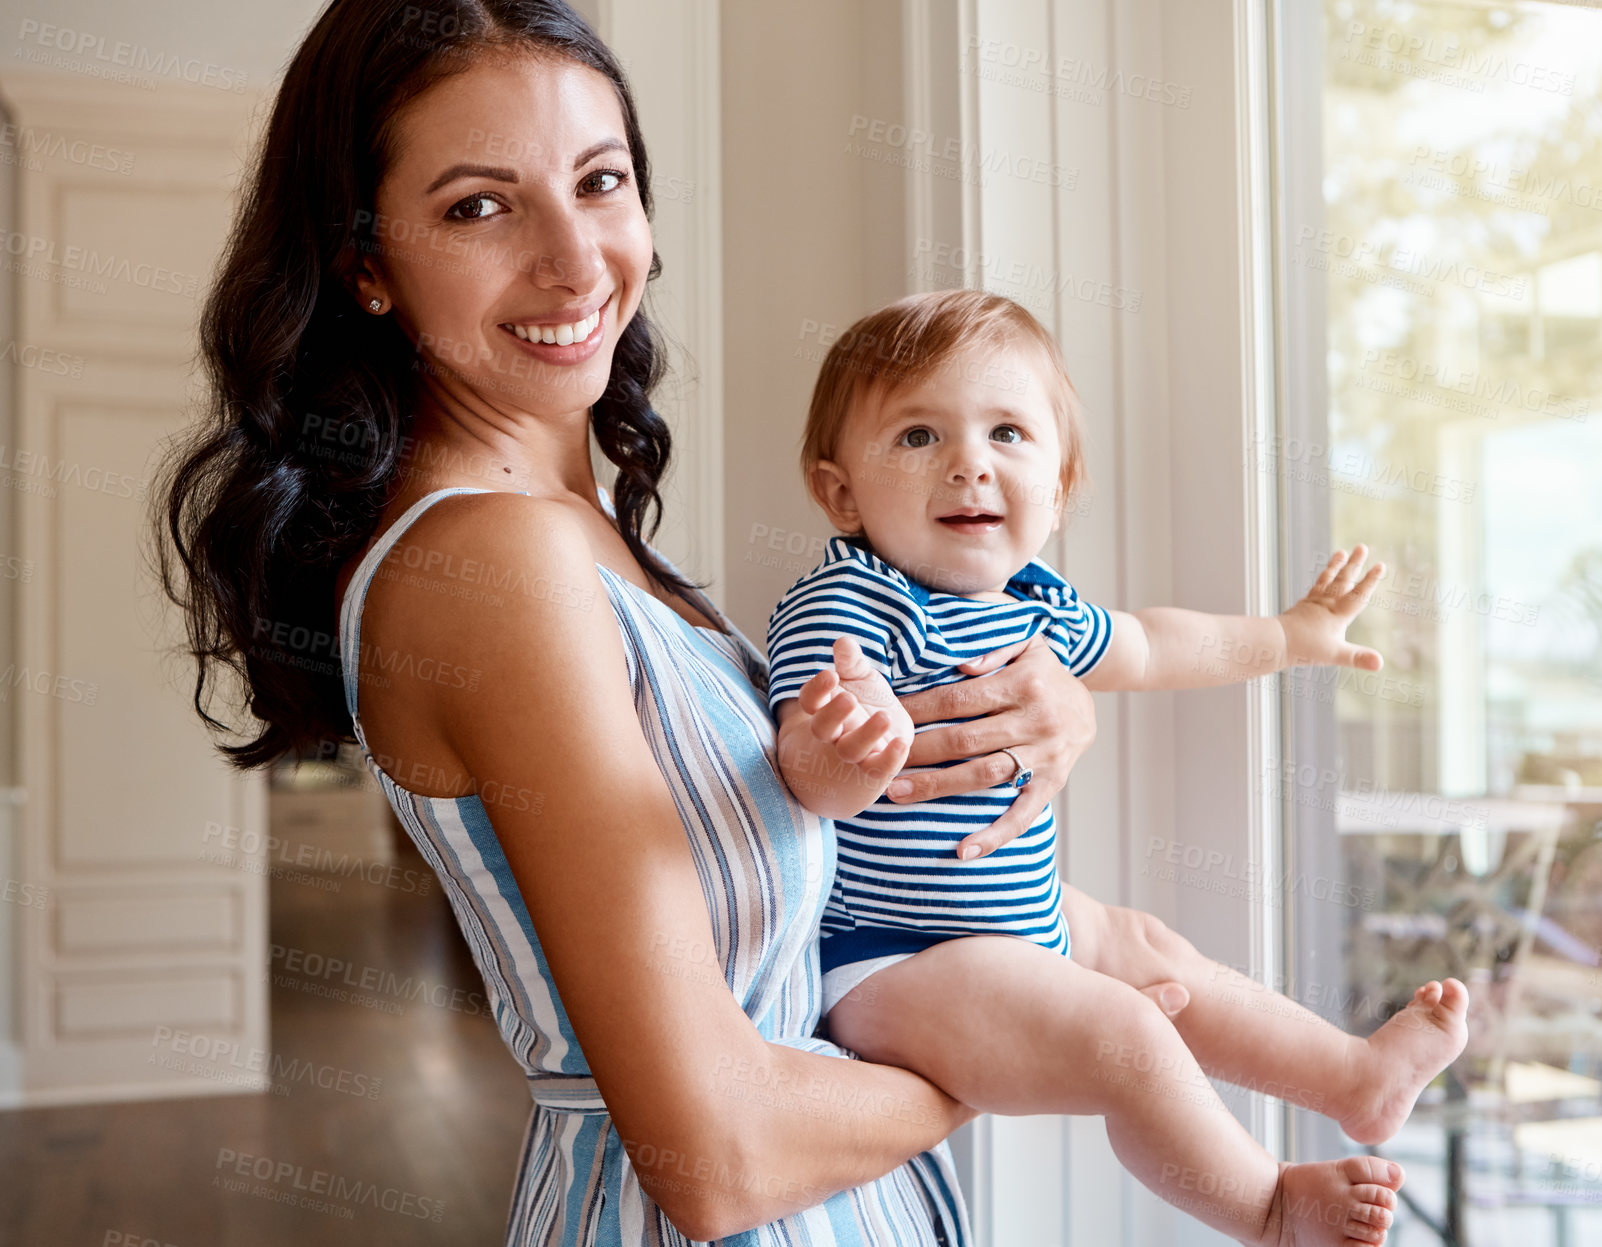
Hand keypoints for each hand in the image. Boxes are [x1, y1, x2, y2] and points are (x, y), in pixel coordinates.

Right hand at [794, 637, 914, 783]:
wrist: (886, 730)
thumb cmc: (867, 699)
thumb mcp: (861, 677)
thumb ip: (851, 661)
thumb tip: (843, 641)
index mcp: (825, 707)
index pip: (810, 700)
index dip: (816, 690)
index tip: (830, 674)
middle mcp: (835, 732)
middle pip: (822, 728)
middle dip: (833, 714)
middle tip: (848, 698)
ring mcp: (854, 750)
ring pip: (850, 750)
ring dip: (865, 735)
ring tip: (883, 717)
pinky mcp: (875, 765)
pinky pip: (877, 768)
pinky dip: (889, 759)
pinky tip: (901, 744)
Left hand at [888, 632, 1094, 859]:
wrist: (1090, 709)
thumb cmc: (1043, 675)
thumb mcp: (1027, 645)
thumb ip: (994, 649)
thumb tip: (962, 666)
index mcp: (1022, 685)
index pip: (959, 700)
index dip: (919, 710)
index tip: (886, 718)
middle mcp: (1035, 722)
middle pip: (965, 740)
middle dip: (919, 752)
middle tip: (879, 761)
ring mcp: (1044, 758)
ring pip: (984, 776)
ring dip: (938, 787)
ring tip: (898, 793)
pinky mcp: (1051, 786)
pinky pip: (1023, 816)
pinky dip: (995, 836)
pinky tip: (964, 851)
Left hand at [1281, 545, 1384, 669]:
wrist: (1274, 641)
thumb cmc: (1304, 649)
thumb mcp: (1335, 655)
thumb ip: (1358, 658)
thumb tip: (1380, 664)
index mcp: (1338, 614)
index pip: (1359, 594)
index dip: (1370, 581)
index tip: (1380, 564)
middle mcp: (1326, 604)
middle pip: (1343, 581)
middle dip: (1354, 564)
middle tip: (1361, 546)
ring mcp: (1312, 603)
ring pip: (1327, 580)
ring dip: (1335, 567)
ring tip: (1340, 552)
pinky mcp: (1301, 606)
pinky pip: (1315, 588)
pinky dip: (1321, 580)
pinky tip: (1323, 576)